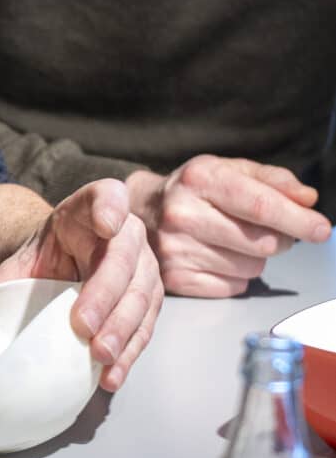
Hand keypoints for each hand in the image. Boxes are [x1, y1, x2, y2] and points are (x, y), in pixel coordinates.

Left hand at [0, 178, 162, 391]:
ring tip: (100, 355)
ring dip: (121, 329)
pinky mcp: (148, 300)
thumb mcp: (21, 263)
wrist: (66, 272)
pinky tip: (112, 373)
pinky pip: (145, 326)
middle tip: (84, 326)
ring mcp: (142, 267)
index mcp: (89, 211)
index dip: (110, 207)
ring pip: (140, 295)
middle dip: (105, 293)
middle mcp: (124, 233)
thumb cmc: (46, 262)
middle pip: (123, 257)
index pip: (107, 196)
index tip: (105, 223)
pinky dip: (129, 352)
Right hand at [127, 157, 330, 296]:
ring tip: (231, 241)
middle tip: (268, 230)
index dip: (298, 219)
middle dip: (280, 238)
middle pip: (263, 242)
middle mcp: (182, 214)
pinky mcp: (175, 279)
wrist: (140, 211)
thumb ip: (272, 180)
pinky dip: (236, 276)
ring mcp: (176, 250)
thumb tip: (307, 199)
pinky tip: (217, 257)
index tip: (321, 229)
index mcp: (199, 178)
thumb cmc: (194, 190)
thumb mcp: (229, 169)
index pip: (260, 205)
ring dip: (255, 258)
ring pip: (253, 268)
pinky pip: (234, 287)